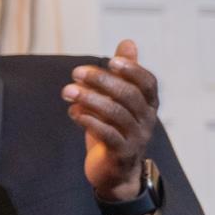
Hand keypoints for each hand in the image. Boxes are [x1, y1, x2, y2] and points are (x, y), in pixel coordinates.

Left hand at [66, 39, 159, 203]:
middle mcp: (147, 119)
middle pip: (129, 95)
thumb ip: (123, 73)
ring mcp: (136, 137)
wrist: (115, 173)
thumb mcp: (118, 100)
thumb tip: (128, 42)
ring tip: (66, 91)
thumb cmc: (116, 129)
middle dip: (102, 81)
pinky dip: (89, 121)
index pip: (147, 82)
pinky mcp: (122, 153)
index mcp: (148, 104)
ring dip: (89, 99)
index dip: (132, 70)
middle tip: (75, 72)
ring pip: (116, 114)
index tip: (111, 60)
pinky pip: (108, 135)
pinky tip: (73, 112)